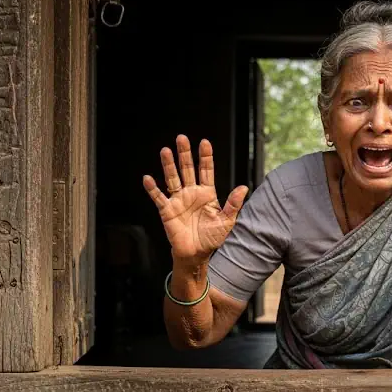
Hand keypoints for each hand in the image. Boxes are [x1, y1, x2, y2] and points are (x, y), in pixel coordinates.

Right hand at [142, 135, 247, 264]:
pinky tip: (148, 178)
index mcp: (207, 194)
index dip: (205, 157)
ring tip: (165, 150)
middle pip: (188, 169)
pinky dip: (153, 189)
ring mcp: (178, 200)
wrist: (197, 254)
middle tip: (182, 138)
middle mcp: (191, 193)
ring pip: (172, 178)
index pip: (206, 171)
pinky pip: (158, 198)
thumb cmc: (212, 238)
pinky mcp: (167, 211)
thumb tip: (243, 188)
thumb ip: (233, 204)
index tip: (204, 143)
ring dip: (169, 165)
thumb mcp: (227, 221)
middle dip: (185, 154)